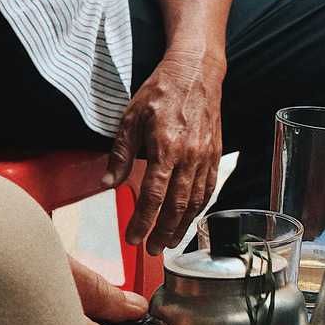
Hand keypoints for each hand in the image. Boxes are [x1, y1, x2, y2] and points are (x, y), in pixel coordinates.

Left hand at [103, 51, 224, 255]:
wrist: (197, 73)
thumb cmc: (162, 91)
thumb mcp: (131, 117)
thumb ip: (120, 153)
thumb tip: (108, 183)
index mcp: (166, 147)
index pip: (154, 195)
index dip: (144, 222)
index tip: (133, 238)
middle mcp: (189, 156)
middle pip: (177, 206)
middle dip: (164, 233)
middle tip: (152, 251)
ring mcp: (206, 157)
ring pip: (196, 201)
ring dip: (182, 226)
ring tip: (170, 243)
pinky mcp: (216, 155)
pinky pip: (209, 189)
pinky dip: (199, 209)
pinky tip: (189, 219)